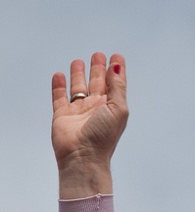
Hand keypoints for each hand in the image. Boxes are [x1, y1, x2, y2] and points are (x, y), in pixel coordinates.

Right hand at [51, 52, 128, 198]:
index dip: (116, 70)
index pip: (114, 84)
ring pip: (78, 88)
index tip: (117, 56)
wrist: (83, 156)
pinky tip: (60, 75)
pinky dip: (59, 86)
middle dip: (98, 69)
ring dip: (78, 75)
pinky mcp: (62, 115)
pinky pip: (59, 97)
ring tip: (79, 61)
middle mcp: (96, 108)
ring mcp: (79, 111)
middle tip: (98, 55)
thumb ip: (117, 87)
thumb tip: (117, 66)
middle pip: (97, 83)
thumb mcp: (118, 108)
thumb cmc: (104, 135)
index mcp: (112, 107)